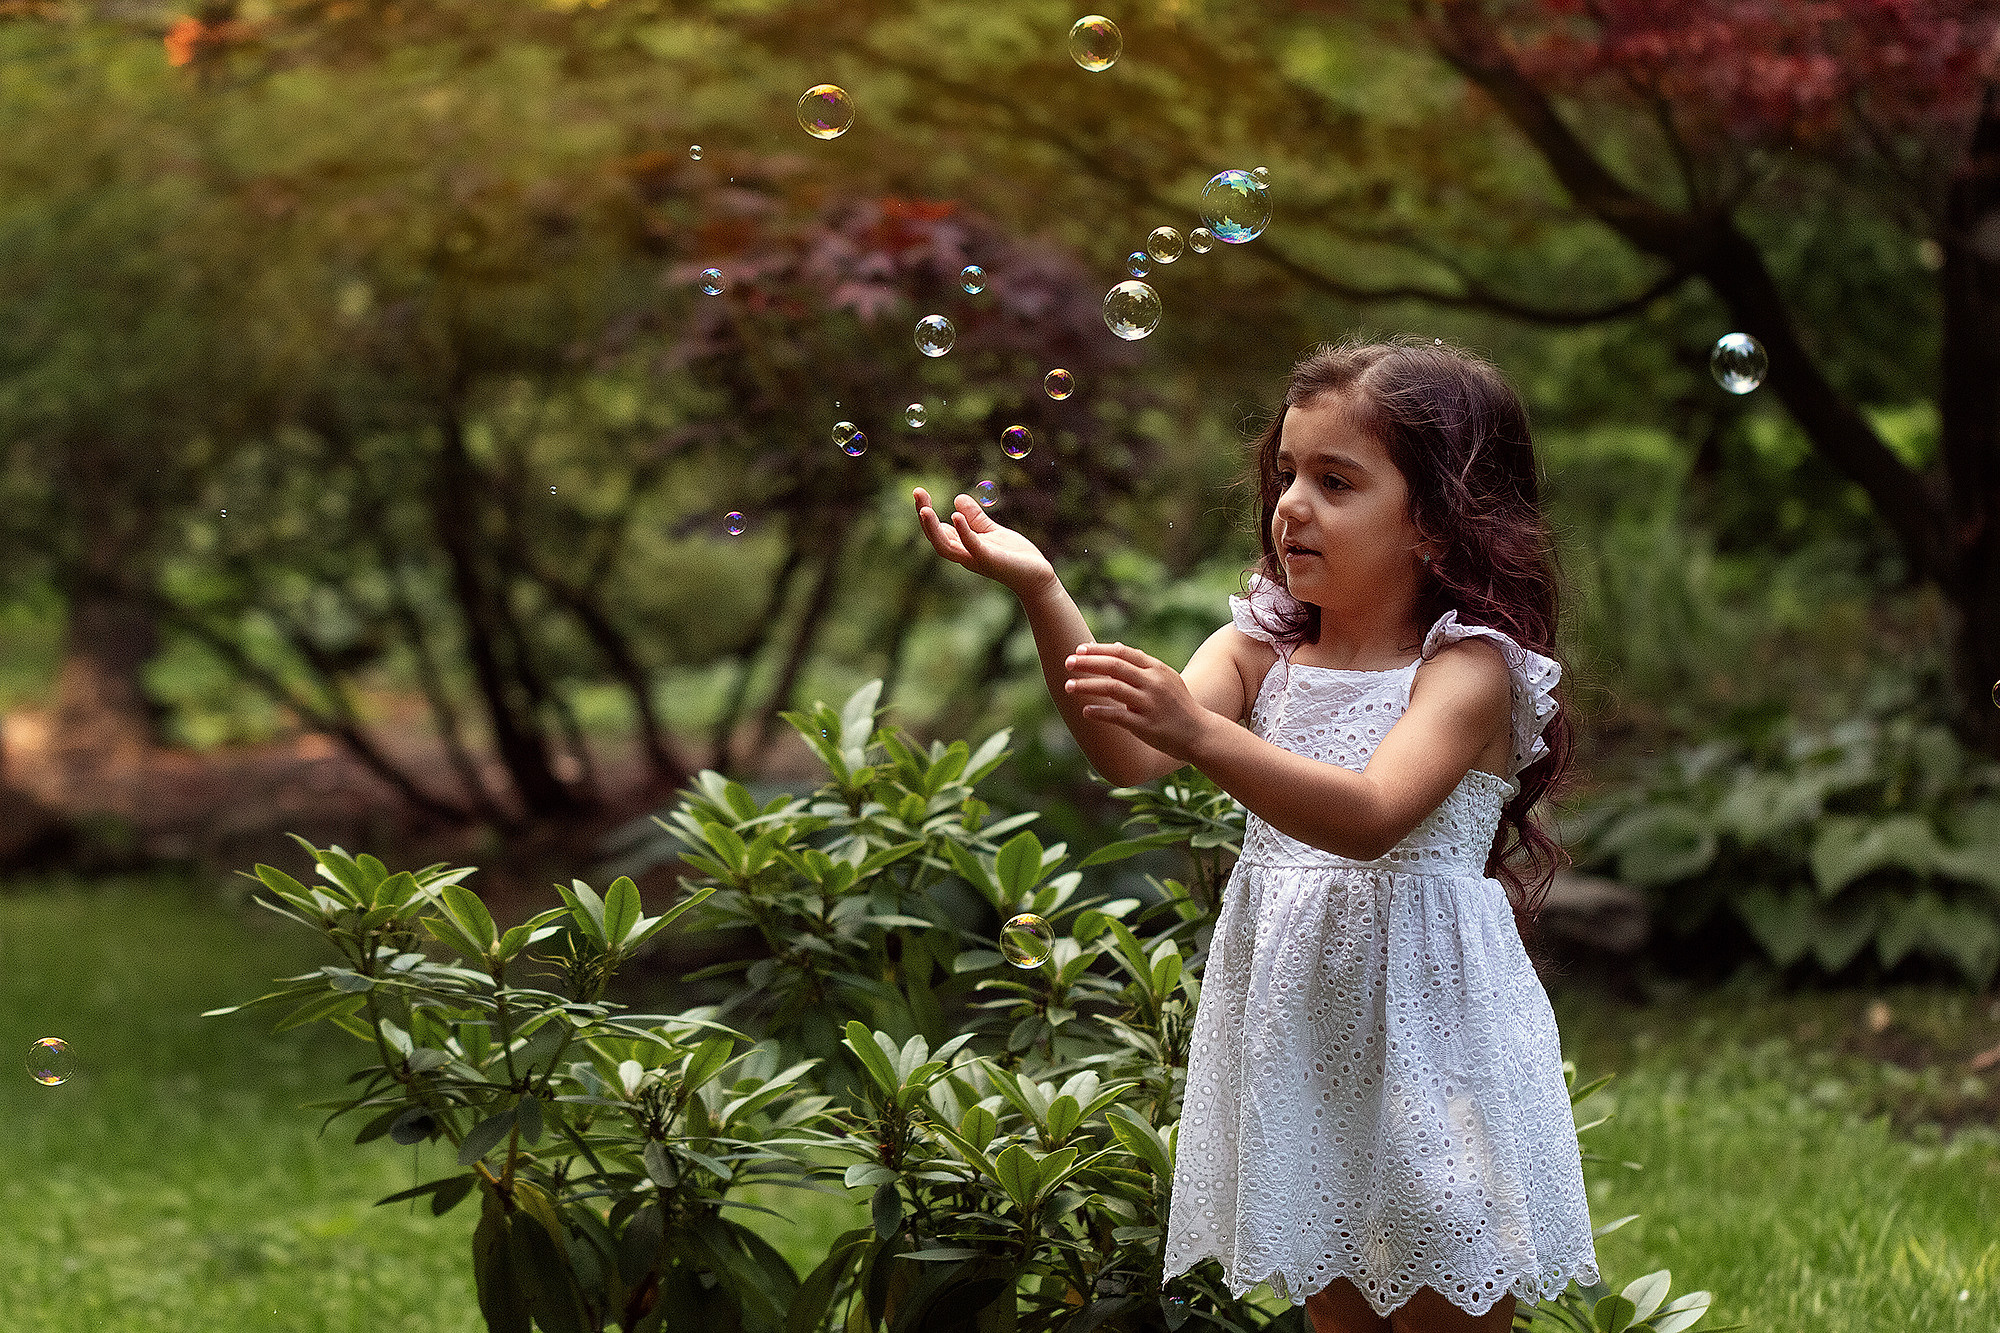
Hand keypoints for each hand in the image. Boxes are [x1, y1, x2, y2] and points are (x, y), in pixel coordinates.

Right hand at [912, 487, 1056, 596]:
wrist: (1037, 576)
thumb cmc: (1015, 556)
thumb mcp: (992, 531)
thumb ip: (976, 518)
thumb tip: (957, 499)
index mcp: (963, 547)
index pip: (938, 530)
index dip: (926, 512)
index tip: (918, 492)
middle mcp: (965, 554)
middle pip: (936, 538)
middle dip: (924, 517)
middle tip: (917, 493)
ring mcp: (976, 558)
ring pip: (946, 547)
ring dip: (934, 529)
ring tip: (924, 510)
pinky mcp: (990, 559)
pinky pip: (972, 546)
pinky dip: (963, 532)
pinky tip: (956, 516)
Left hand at [1063, 642, 1211, 761]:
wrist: (1198, 733)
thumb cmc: (1177, 705)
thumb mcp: (1165, 678)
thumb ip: (1140, 664)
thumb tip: (1114, 646)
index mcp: (1157, 669)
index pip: (1123, 653)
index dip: (1099, 650)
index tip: (1079, 649)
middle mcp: (1153, 683)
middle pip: (1114, 666)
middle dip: (1088, 663)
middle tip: (1068, 663)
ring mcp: (1149, 703)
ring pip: (1112, 688)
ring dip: (1087, 686)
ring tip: (1068, 686)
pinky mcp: (1145, 725)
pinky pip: (1117, 716)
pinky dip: (1099, 712)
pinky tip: (1085, 711)